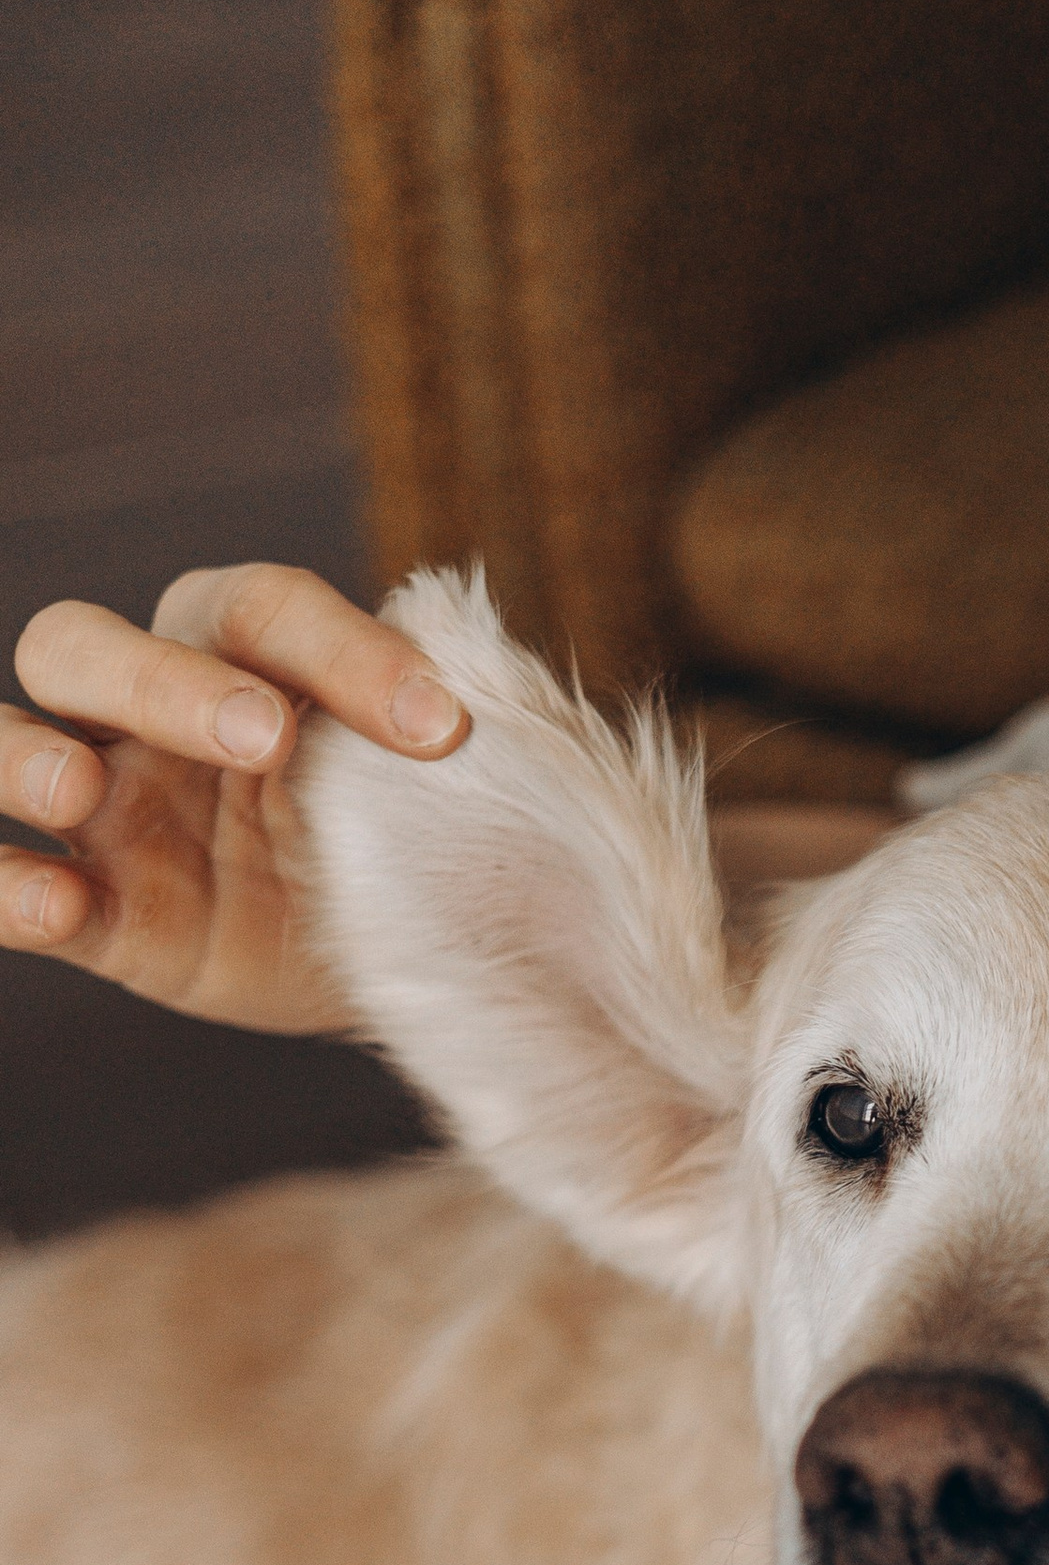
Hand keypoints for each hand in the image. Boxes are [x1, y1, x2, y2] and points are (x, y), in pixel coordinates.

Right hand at [2, 566, 465, 1033]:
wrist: (408, 954)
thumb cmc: (417, 828)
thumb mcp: (435, 778)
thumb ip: (436, 720)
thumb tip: (485, 671)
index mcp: (234, 648)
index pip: (259, 611)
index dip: (344, 652)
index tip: (440, 725)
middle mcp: (144, 709)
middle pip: (85, 646)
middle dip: (161, 680)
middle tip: (260, 737)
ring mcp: (105, 809)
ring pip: (6, 741)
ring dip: (25, 756)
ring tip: (77, 788)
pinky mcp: (97, 910)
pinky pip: (8, 885)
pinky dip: (9, 888)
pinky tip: (54, 904)